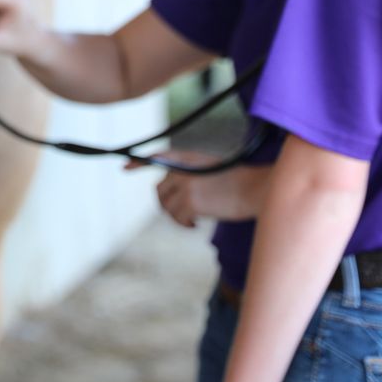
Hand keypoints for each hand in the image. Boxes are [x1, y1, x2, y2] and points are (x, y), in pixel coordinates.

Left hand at [126, 153, 268, 227]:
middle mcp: (183, 170)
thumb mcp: (211, 170)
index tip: (124, 168)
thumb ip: (191, 176)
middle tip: (182, 214)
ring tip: (192, 220)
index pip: (157, 156)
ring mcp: (185, 186)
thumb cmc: (241, 182)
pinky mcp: (191, 202)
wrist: (257, 188)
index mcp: (189, 158)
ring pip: (166, 206)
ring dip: (177, 217)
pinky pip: (177, 218)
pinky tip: (195, 225)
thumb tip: (176, 193)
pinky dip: (184, 224)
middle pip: (159, 190)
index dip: (138, 162)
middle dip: (165, 204)